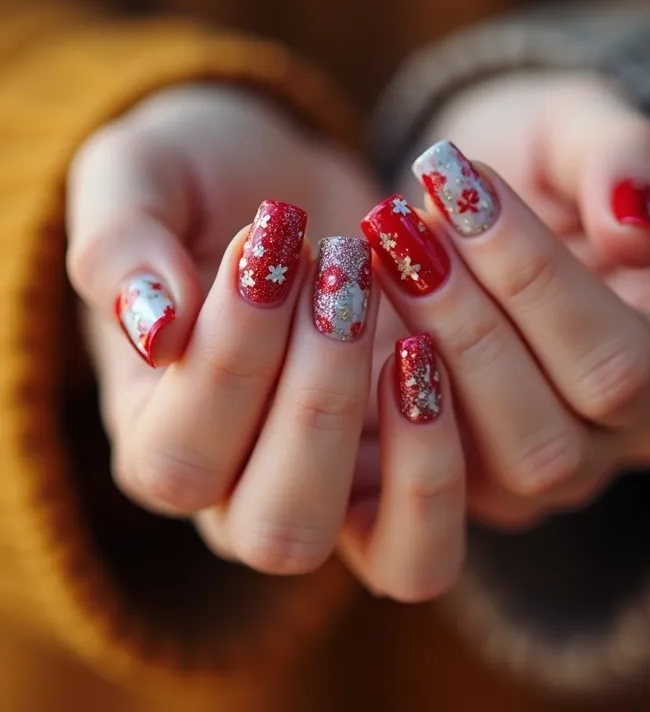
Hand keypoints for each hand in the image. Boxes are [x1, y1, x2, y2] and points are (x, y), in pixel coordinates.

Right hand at [66, 84, 402, 569]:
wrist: (287, 189)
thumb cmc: (202, 184)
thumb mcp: (141, 177)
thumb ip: (118, 245)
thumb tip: (155, 330)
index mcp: (159, 439)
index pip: (179, 460)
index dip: (228, 356)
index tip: (265, 237)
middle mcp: (246, 494)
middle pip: (279, 528)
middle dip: (317, 397)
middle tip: (341, 271)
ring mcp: (340, 496)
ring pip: (382, 560)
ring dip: (400, 437)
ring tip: (400, 321)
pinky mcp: (405, 477)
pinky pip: (433, 536)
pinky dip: (443, 464)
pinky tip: (429, 353)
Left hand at [356, 73, 649, 534]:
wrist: (489, 211)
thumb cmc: (544, 167)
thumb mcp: (584, 131)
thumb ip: (623, 157)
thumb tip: (634, 229)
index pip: (621, 363)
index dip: (532, 279)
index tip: (458, 184)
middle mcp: (620, 439)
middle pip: (547, 442)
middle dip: (462, 326)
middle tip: (397, 225)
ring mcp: (543, 476)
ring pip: (484, 473)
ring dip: (418, 358)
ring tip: (374, 257)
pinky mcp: (468, 481)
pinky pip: (418, 483)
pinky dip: (376, 405)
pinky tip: (344, 320)